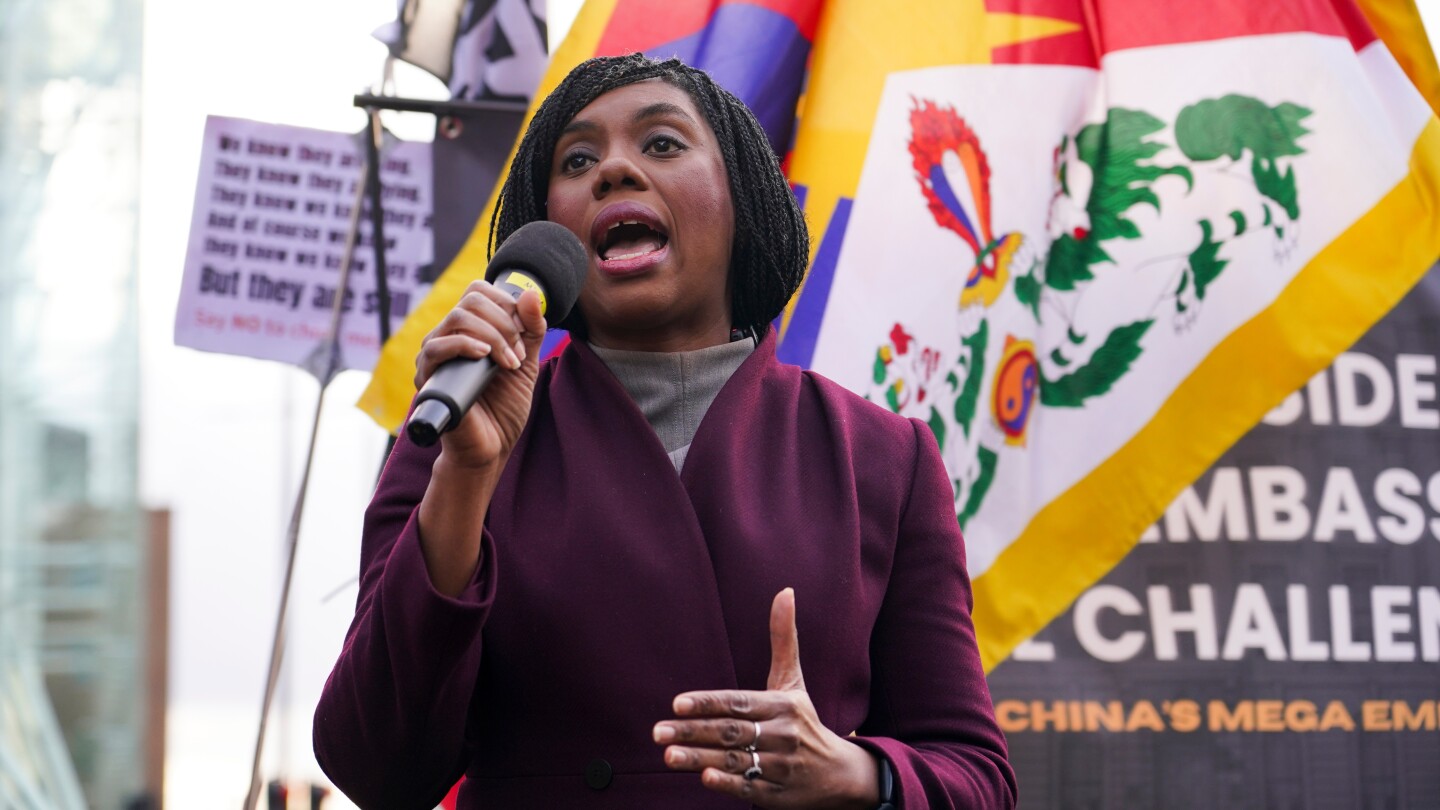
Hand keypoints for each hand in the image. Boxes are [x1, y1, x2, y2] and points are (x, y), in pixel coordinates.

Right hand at [414, 280, 546, 467]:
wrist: (491, 447)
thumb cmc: (504, 407)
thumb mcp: (526, 362)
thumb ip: (532, 329)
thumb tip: (534, 293)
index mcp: (469, 330)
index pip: (479, 292)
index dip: (506, 303)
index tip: (524, 333)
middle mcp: (448, 337)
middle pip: (471, 301)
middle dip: (505, 323)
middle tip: (518, 354)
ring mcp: (434, 356)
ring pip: (457, 318)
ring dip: (493, 336)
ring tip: (509, 363)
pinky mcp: (426, 377)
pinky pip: (436, 347)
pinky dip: (464, 345)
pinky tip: (484, 357)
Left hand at [654, 589, 880, 808]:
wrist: (839, 774)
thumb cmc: (804, 721)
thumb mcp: (794, 682)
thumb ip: (783, 639)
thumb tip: (785, 591)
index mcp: (783, 706)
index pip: (738, 703)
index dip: (708, 703)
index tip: (677, 704)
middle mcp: (782, 735)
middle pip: (731, 732)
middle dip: (692, 732)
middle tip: (658, 733)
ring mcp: (780, 767)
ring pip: (736, 761)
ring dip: (700, 759)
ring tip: (668, 757)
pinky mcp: (777, 795)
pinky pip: (750, 788)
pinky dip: (728, 784)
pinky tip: (705, 778)